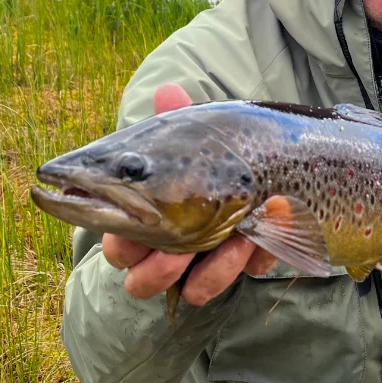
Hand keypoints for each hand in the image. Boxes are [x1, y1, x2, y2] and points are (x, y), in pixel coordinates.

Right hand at [102, 83, 276, 303]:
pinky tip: (255, 238)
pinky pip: (240, 282)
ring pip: (188, 291)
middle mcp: (165, 249)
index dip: (119, 240)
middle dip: (157, 269)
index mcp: (143, 217)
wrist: (265, 171)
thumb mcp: (196, 136)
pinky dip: (241, 265)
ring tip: (232, 239)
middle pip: (140, 281)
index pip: (116, 241)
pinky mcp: (233, 272)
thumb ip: (178, 118)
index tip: (134, 225)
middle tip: (178, 248)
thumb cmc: (211, 156)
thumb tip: (167, 91)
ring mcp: (199, 266)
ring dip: (210, 271)